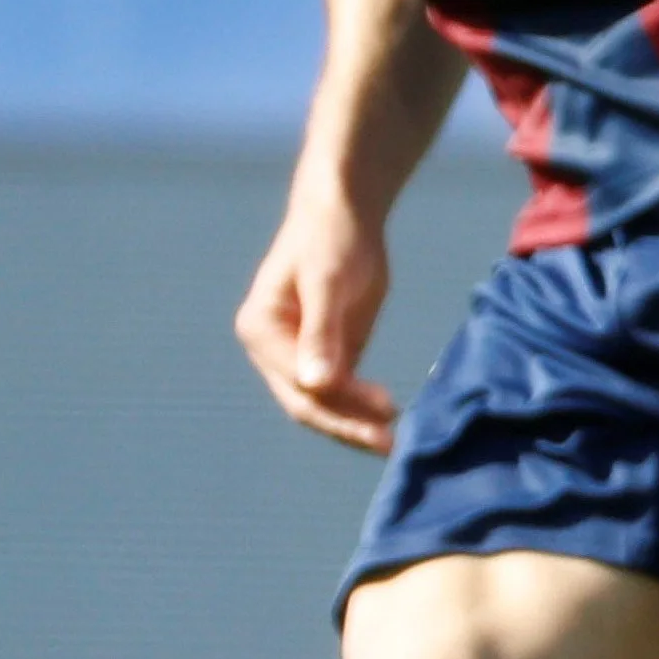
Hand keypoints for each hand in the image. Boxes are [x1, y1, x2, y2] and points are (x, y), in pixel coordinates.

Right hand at [237, 192, 402, 452]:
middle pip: (307, 402)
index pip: (298, 383)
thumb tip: (315, 384)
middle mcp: (271, 350)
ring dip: (356, 423)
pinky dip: (363, 408)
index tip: (385, 411)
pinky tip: (391, 421)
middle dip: (347, 425)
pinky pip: (341, 392)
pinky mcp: (326, 354)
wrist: (344, 214)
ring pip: (324, 404)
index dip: (340, 405)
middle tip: (392, 444)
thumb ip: (321, 333)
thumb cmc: (331, 239)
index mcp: (261, 331)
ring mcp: (297, 355)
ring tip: (397, 441)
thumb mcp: (327, 282)